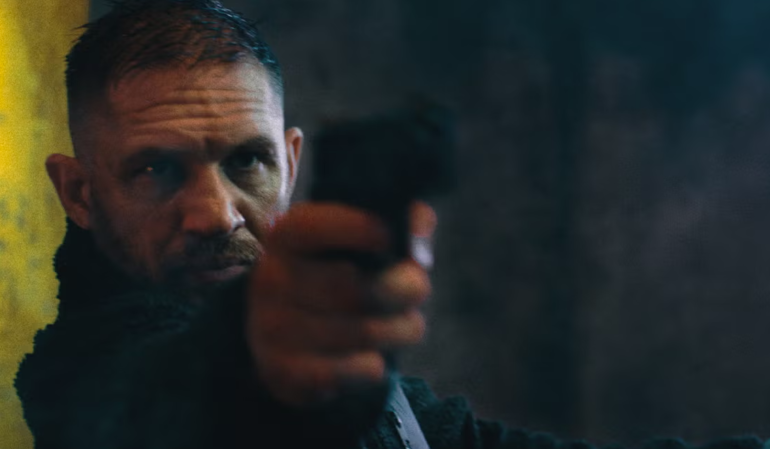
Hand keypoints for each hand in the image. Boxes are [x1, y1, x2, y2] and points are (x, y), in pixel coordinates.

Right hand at [246, 202, 435, 406]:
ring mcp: (272, 328)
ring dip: (399, 329)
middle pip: (355, 287)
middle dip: (404, 290)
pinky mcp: (284, 371)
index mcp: (286, 236)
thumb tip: (419, 222)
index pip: (315, 227)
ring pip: (363, 332)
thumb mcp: (357, 239)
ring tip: (400, 324)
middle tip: (418, 290)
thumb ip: (396, 221)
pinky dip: (374, 365)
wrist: (286, 334)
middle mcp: (271, 279)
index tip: (389, 237)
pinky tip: (373, 356)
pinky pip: (351, 370)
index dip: (358, 229)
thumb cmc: (336, 276)